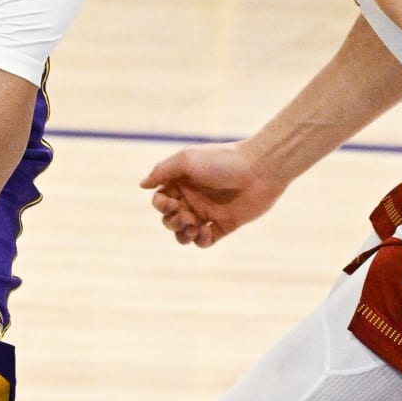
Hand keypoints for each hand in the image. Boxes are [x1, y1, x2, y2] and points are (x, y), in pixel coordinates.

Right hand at [139, 141, 285, 246]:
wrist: (259, 169)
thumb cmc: (222, 161)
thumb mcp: (186, 159)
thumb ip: (162, 171)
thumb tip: (142, 185)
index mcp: (182, 181)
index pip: (160, 199)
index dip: (161, 205)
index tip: (172, 203)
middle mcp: (193, 197)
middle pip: (169, 218)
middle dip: (172, 221)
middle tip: (187, 215)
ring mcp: (208, 212)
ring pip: (184, 232)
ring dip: (182, 235)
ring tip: (193, 227)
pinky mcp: (224, 225)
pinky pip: (205, 240)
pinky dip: (201, 240)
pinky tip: (205, 233)